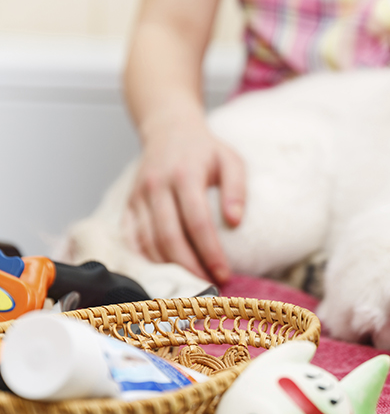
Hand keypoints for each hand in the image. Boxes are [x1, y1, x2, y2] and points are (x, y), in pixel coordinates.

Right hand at [125, 114, 244, 285]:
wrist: (168, 129)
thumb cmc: (205, 149)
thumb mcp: (231, 161)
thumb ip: (236, 189)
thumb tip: (236, 222)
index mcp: (184, 175)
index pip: (197, 222)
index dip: (210, 252)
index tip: (224, 273)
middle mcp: (157, 186)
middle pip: (169, 237)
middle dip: (189, 267)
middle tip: (208, 284)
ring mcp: (138, 196)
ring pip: (148, 242)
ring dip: (169, 268)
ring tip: (192, 282)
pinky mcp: (128, 203)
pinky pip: (133, 238)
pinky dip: (147, 259)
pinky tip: (165, 272)